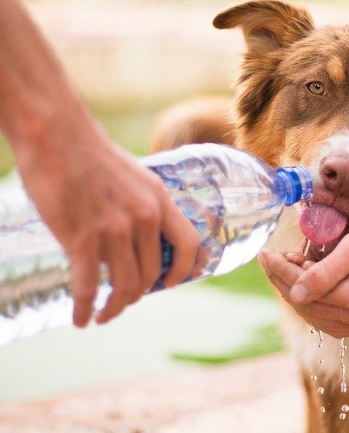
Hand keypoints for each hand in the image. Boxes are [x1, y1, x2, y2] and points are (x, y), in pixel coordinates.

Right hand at [13, 114, 202, 326]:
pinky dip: (85, 308)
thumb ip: (142, 205)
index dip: (185, 269)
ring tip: (103, 315)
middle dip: (138, 295)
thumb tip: (139, 236)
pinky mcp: (81, 238)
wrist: (56, 134)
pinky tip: (80, 318)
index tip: (172, 284)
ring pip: (124, 285)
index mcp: (159, 199)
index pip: (189, 243)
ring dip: (115, 307)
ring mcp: (114, 229)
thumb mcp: (134, 176)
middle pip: (152, 273)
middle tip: (123, 302)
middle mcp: (144, 217)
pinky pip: (89, 287)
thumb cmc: (90, 154)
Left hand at [260, 210, 348, 337]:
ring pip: (322, 319)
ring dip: (301, 297)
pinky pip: (339, 321)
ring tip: (291, 270)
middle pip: (310, 308)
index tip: (265, 254)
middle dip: (286, 283)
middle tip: (274, 259)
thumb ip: (325, 272)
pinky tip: (312, 288)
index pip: (305, 292)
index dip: (280, 272)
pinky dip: (320, 306)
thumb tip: (294, 293)